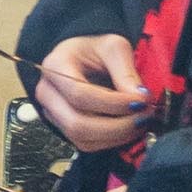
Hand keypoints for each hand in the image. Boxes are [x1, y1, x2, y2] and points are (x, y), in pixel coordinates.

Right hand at [33, 32, 155, 152]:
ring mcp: (52, 114)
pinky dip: (111, 141)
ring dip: (116, 136)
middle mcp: (47, 93)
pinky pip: (86, 144)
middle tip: (143, 117)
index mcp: (55, 66)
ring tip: (140, 122)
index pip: (80, 94)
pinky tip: (129, 129)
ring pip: (82, 139)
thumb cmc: (95, 48)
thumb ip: (125, 71)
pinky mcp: (63, 128)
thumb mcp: (114, 48)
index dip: (113, 103)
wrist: (82, 55)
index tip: (140, 102)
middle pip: (78, 123)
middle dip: (116, 126)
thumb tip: (140, 99)